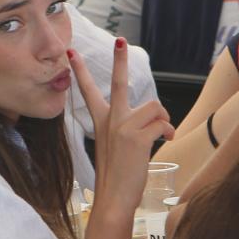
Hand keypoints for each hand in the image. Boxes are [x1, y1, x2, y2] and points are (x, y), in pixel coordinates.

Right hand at [70, 39, 173, 235]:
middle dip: (118, 59)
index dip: (79, 70)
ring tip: (163, 134)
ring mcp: (122, 127)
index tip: (70, 52)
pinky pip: (162, 124)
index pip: (88, 90)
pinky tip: (165, 141)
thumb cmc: (118, 176)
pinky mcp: (137, 137)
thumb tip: (156, 120)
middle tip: (120, 39)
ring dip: (164, 119)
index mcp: (102, 121)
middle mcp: (110, 120)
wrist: (113, 198)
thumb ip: (128, 128)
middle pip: (118, 82)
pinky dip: (168, 132)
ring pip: (154, 106)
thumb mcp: (117, 146)